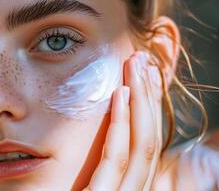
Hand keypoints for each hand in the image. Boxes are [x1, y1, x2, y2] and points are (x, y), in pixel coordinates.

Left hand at [84, 51, 162, 190]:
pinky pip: (115, 158)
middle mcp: (133, 189)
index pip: (147, 143)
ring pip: (141, 144)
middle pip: (149, 138)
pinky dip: (121, 124)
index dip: (149, 108)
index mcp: (130, 185)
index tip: (146, 76)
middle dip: (149, 96)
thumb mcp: (88, 184)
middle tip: (142, 60)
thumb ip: (101, 166)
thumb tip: (104, 131)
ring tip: (135, 66)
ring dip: (141, 101)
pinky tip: (120, 94)